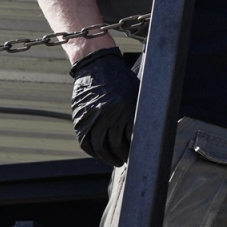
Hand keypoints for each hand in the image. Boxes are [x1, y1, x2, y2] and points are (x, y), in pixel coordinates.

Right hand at [69, 47, 138, 165]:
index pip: (132, 138)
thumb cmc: (122, 79)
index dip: (135, 150)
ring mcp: (92, 116)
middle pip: (115, 145)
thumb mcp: (136, 93)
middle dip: (123, 156)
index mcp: (126, 107)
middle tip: (127, 160)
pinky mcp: (80, 117)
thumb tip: (146, 135)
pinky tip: (100, 154)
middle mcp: (108, 113)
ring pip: (99, 146)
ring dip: (108, 158)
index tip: (139, 155)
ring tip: (115, 161)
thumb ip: (138, 113)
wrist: (98, 64)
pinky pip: (85, 141)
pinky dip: (93, 152)